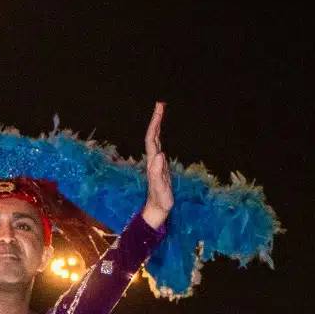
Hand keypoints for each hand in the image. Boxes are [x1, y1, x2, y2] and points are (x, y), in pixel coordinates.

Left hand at [141, 102, 172, 228]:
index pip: (152, 139)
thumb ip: (158, 174)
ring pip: (155, 139)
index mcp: (153, 162)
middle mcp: (153, 160)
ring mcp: (156, 162)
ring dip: (157, 125)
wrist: (157, 209)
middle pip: (152, 136)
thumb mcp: (160, 188)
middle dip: (156, 120)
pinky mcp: (160, 165)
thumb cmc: (160, 201)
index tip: (159, 110)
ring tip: (161, 112)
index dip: (155, 124)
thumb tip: (159, 156)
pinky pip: (159, 145)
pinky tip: (162, 131)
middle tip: (160, 104)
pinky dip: (160, 134)